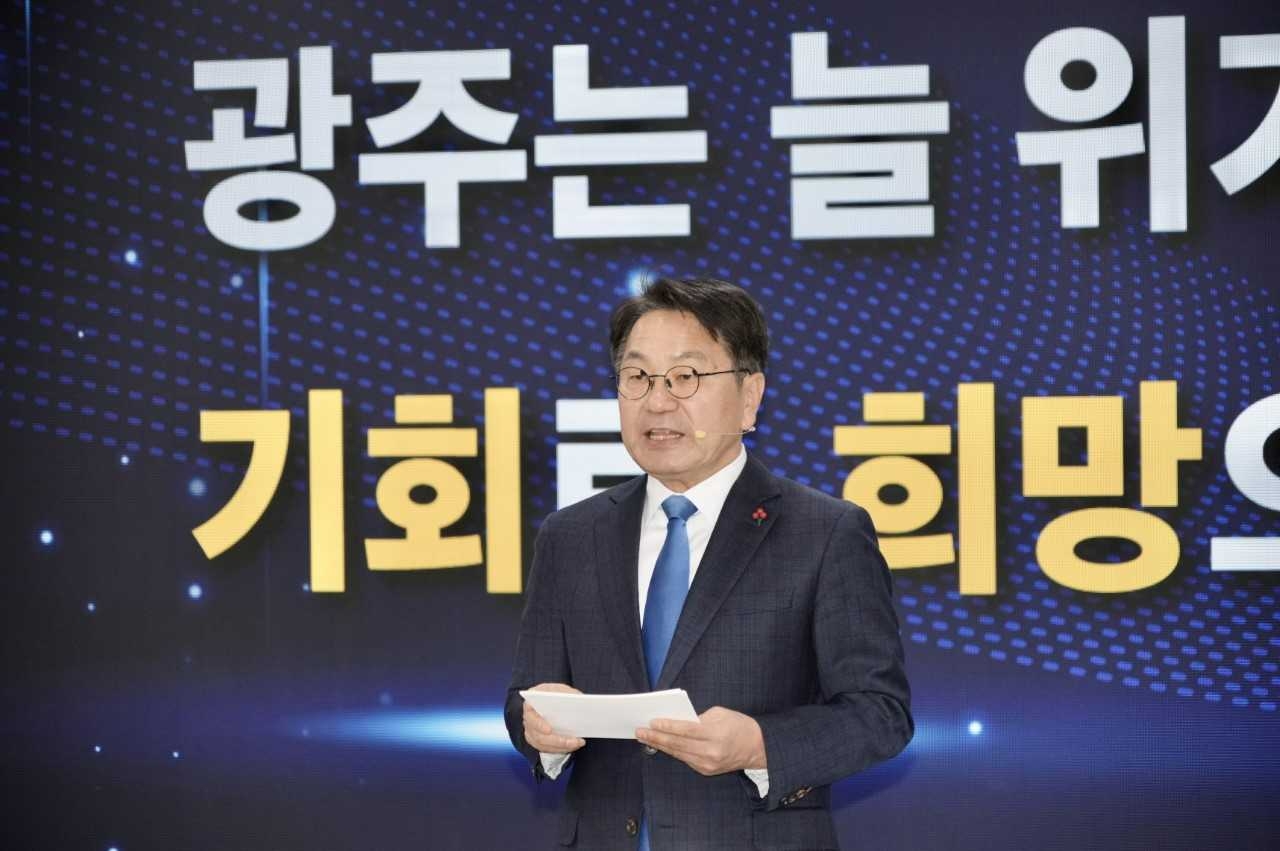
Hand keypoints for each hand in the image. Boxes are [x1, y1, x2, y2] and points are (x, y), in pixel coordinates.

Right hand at [523, 683, 585, 754]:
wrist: (553, 700)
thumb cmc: (557, 694)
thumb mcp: (562, 690)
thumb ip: (568, 695)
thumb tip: (579, 702)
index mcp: (531, 703)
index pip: (530, 715)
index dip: (538, 724)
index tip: (550, 730)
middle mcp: (528, 718)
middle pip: (538, 735)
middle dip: (557, 740)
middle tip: (574, 741)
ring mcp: (531, 730)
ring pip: (543, 744)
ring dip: (562, 746)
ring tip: (577, 743)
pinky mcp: (537, 740)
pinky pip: (547, 748)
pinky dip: (561, 749)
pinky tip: (573, 746)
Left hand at [636, 706, 765, 775]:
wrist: (757, 748)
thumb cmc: (739, 725)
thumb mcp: (720, 713)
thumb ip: (698, 717)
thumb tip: (676, 721)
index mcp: (715, 734)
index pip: (686, 730)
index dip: (668, 726)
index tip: (652, 722)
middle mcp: (710, 752)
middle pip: (678, 744)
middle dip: (657, 737)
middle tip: (640, 731)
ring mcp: (707, 764)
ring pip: (678, 754)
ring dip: (660, 745)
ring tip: (645, 737)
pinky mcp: (706, 770)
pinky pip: (685, 759)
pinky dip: (672, 751)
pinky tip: (660, 744)